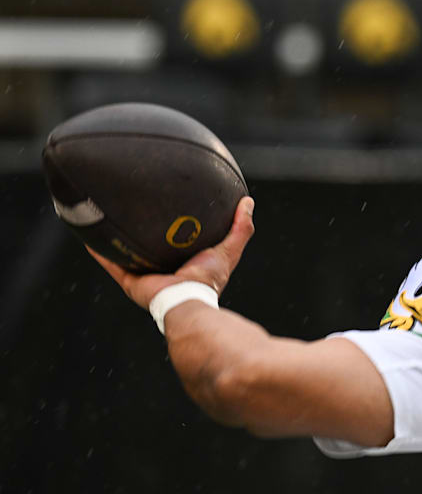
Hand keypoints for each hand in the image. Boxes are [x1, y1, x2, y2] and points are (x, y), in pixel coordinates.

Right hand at [88, 197, 254, 309]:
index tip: (168, 208)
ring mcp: (145, 276)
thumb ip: (240, 228)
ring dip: (117, 240)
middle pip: (149, 247)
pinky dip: (100, 252)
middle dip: (142, 232)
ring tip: (107, 218)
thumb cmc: (208, 280)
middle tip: (134, 207)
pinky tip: (90, 237)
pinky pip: (111, 264)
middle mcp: (163, 270)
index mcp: (184, 264)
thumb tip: (247, 202)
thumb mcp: (228, 250)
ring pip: (127, 254)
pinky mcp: (131, 281)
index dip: (172, 227)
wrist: (187, 302)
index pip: (176, 243)